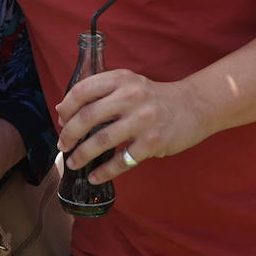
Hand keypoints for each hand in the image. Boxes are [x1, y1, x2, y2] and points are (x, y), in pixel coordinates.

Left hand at [54, 70, 209, 183]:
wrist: (194, 106)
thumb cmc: (153, 98)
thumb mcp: (128, 84)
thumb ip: (98, 93)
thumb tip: (63, 111)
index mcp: (121, 79)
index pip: (82, 90)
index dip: (66, 108)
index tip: (61, 120)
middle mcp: (131, 96)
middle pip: (87, 116)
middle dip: (69, 134)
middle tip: (63, 145)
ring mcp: (143, 120)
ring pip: (101, 140)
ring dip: (81, 155)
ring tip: (72, 162)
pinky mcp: (154, 142)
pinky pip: (122, 161)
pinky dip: (104, 171)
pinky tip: (94, 176)